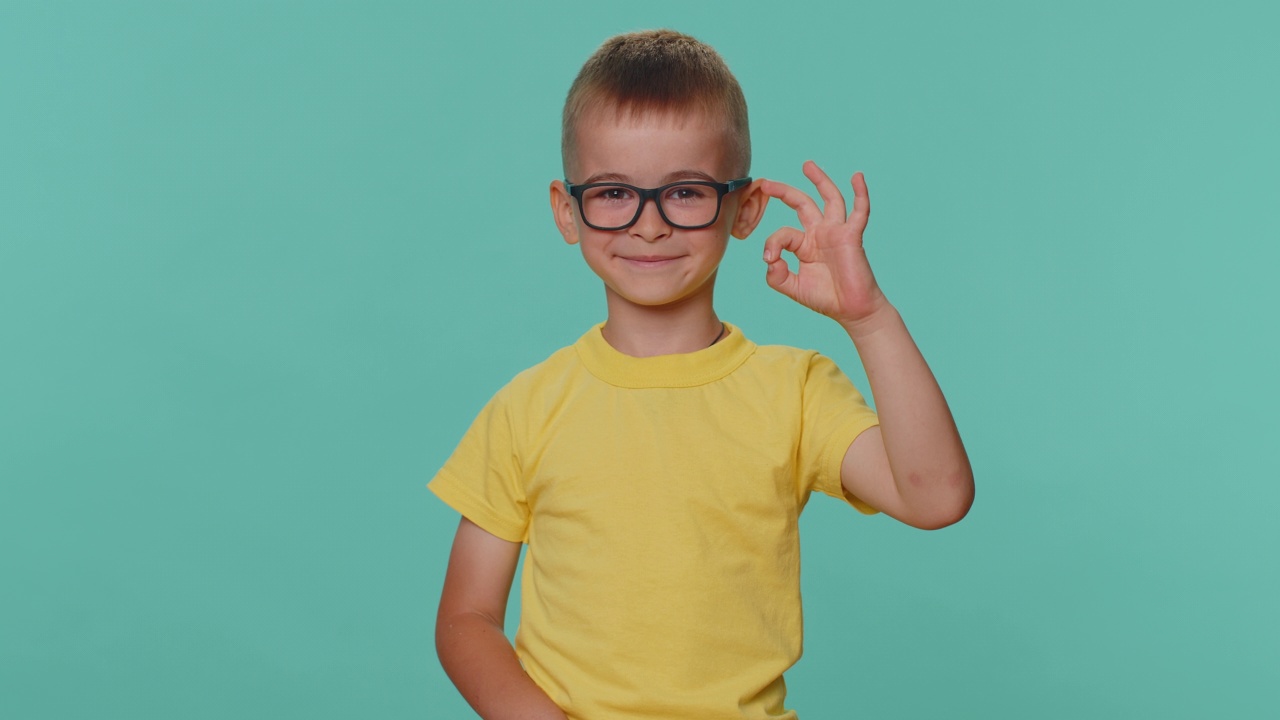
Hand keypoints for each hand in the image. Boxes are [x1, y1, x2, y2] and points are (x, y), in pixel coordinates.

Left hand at [760, 161, 887, 326]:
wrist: (852, 311)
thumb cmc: (825, 298)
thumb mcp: (792, 287)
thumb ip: (776, 275)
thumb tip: (770, 258)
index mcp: (805, 244)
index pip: (783, 233)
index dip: (773, 243)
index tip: (771, 259)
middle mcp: (820, 233)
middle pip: (802, 203)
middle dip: (784, 192)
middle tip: (767, 182)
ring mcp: (837, 232)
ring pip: (829, 198)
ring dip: (820, 180)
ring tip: (807, 165)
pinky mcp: (852, 236)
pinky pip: (859, 211)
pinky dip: (860, 193)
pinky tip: (857, 177)